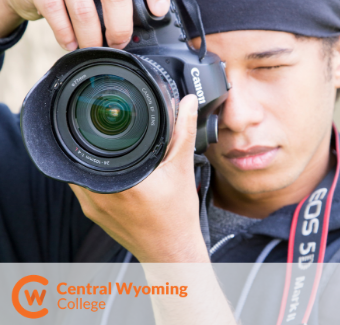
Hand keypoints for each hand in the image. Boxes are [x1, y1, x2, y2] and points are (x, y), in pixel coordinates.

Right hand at [0, 0, 169, 49]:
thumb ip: (123, 1)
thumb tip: (153, 13)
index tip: (158, 12)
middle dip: (119, 27)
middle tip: (119, 43)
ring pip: (84, 11)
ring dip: (92, 37)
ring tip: (96, 48)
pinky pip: (55, 13)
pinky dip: (66, 34)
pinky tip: (72, 44)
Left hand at [69, 95, 209, 262]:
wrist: (172, 253)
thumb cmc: (177, 219)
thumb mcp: (182, 169)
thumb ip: (183, 132)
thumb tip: (187, 104)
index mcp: (120, 182)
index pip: (90, 145)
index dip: (93, 130)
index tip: (103, 124)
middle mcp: (99, 196)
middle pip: (83, 158)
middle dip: (96, 146)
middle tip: (114, 140)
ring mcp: (93, 210)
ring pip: (82, 174)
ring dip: (95, 164)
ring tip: (117, 160)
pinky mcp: (94, 218)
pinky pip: (85, 190)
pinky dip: (96, 179)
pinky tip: (117, 179)